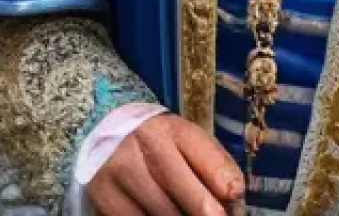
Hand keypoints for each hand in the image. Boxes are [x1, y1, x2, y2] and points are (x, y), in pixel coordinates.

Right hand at [87, 113, 243, 215]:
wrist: (106, 133)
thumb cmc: (160, 145)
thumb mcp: (187, 143)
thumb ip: (213, 166)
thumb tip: (234, 197)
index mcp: (174, 129)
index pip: (202, 154)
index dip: (221, 180)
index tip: (233, 196)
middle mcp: (146, 144)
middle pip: (182, 189)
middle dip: (204, 210)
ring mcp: (122, 170)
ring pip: (161, 214)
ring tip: (185, 214)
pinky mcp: (104, 195)